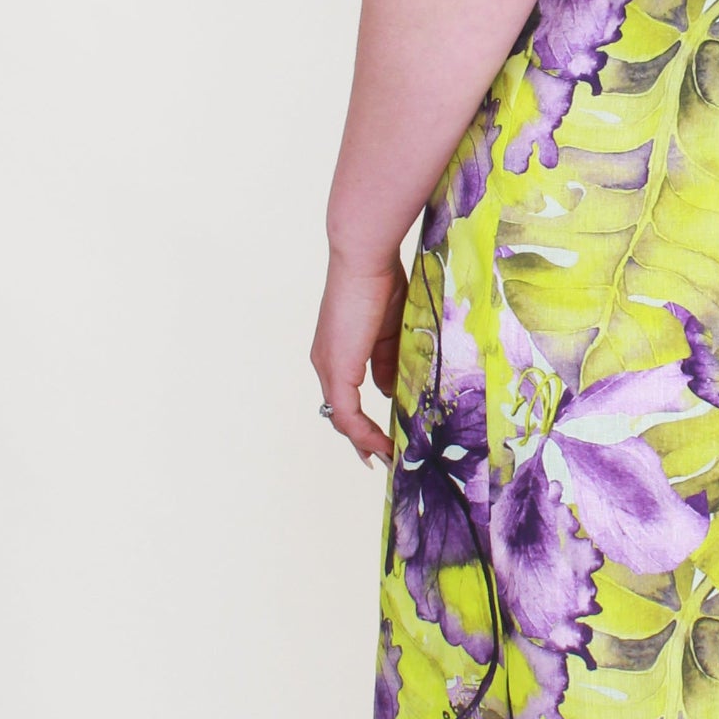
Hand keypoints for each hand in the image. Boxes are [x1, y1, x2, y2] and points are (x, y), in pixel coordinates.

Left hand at [311, 248, 407, 464]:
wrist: (365, 259)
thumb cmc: (381, 281)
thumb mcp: (391, 330)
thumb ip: (389, 360)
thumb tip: (389, 390)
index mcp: (338, 351)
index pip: (346, 395)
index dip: (363, 421)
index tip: (384, 440)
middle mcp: (327, 362)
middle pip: (341, 412)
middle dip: (363, 439)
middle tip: (385, 459)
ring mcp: (329, 367)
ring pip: (342, 416)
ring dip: (365, 440)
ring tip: (387, 458)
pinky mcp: (337, 369)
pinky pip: (347, 413)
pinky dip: (363, 433)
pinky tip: (381, 445)